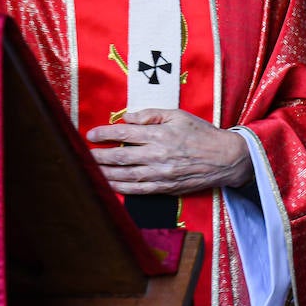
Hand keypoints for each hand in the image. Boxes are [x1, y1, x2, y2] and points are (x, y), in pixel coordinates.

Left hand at [86, 109, 251, 194]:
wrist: (224, 159)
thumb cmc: (201, 133)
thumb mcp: (177, 115)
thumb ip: (150, 115)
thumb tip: (127, 117)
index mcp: (159, 134)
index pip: (124, 134)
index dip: (104, 134)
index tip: (91, 134)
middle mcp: (157, 155)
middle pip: (119, 157)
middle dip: (97, 156)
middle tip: (81, 155)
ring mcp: (160, 174)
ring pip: (124, 176)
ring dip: (104, 174)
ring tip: (88, 171)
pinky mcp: (164, 188)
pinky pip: (137, 190)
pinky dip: (120, 188)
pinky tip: (108, 185)